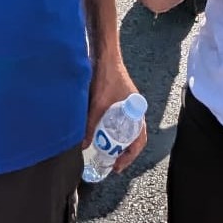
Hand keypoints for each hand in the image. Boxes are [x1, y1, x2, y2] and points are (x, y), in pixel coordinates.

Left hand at [85, 59, 146, 173]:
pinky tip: (102, 133)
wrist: (105, 57)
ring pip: (127, 128)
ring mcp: (127, 104)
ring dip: (119, 141)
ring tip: (107, 151)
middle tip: (112, 163)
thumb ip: (89, 126)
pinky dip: (113, 130)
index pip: (139, 140)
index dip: (130, 156)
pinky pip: (120, 120)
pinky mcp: (119, 100)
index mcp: (136, 112)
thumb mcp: (97, 105)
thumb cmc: (106, 78)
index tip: (117, 166)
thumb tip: (83, 145)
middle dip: (125, 152)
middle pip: (134, 137)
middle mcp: (134, 109)